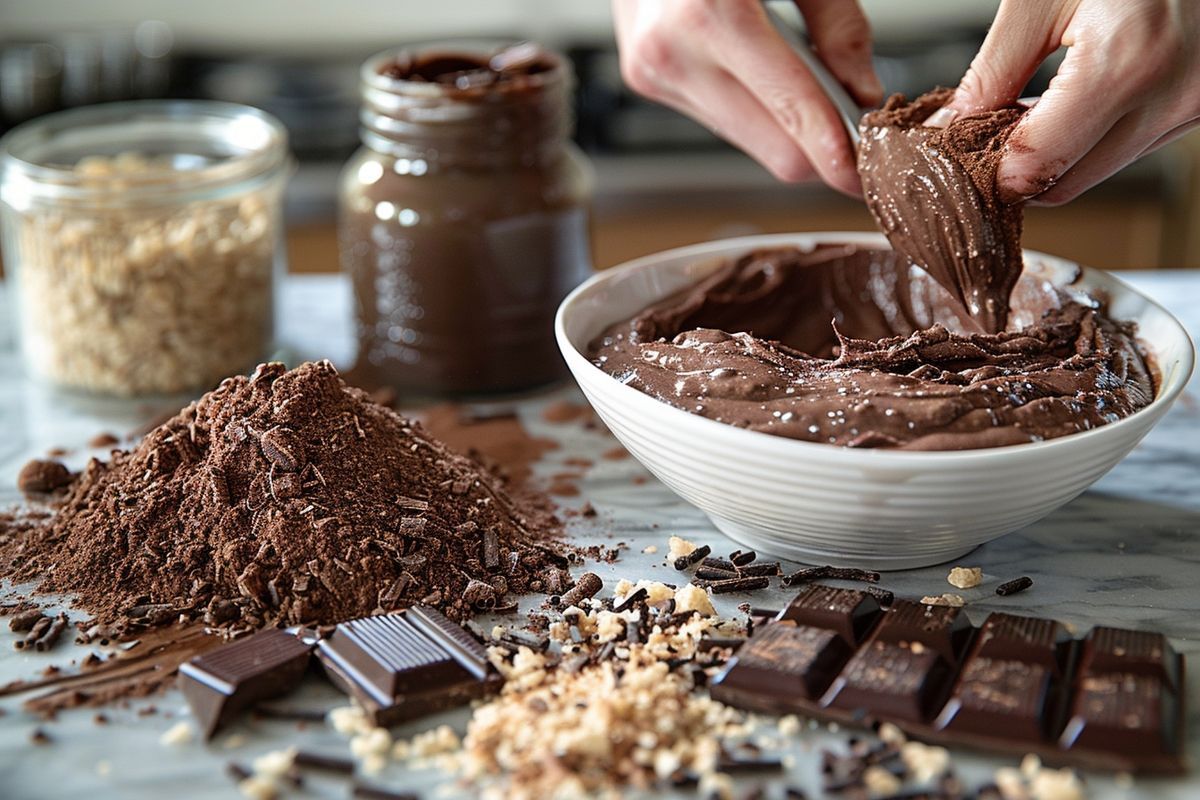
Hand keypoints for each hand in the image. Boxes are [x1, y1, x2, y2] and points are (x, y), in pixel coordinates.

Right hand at [612, 0, 882, 194]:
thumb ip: (836, 23)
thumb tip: (864, 90)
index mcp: (710, 14)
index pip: (793, 111)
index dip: (837, 152)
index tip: (867, 178)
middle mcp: (671, 54)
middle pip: (774, 151)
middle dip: (821, 150)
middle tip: (858, 137)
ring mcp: (651, 73)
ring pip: (749, 143)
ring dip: (786, 129)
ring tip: (813, 93)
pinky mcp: (645, 80)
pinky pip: (720, 119)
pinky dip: (753, 109)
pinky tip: (765, 75)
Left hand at [944, 0, 1199, 204]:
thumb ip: (994, 69)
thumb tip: (955, 123)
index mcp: (1126, 66)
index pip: (1036, 167)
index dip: (989, 169)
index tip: (962, 152)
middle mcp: (1170, 98)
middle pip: (1066, 183)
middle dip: (1017, 167)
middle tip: (984, 134)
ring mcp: (1195, 106)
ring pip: (1098, 170)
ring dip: (1057, 153)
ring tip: (1031, 108)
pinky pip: (1130, 145)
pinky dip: (1093, 135)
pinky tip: (1074, 99)